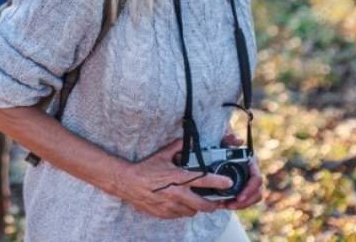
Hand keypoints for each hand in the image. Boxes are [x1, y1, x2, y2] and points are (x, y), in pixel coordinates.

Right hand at [110, 139, 233, 219]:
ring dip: (196, 208)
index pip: (204, 180)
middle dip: (213, 204)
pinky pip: (180, 216)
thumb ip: (177, 147)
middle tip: (216, 201)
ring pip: (192, 212)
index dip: (219, 182)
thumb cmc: (145, 168)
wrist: (127, 183)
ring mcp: (171, 206)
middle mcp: (177, 194)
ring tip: (195, 201)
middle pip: (204, 205)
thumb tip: (187, 140)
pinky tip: (180, 204)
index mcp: (178, 178)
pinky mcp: (164, 214)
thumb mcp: (162, 155)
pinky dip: (183, 211)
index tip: (228, 183)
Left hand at [217, 131, 263, 209]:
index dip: (250, 189)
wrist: (220, 149)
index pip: (257, 179)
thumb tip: (238, 140)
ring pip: (253, 198)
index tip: (239, 197)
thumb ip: (230, 139)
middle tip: (230, 205)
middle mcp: (254, 173)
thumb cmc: (224, 144)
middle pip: (257, 192)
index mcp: (252, 163)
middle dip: (245, 202)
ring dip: (241, 205)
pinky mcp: (245, 188)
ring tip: (226, 206)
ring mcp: (250, 182)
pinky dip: (238, 204)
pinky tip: (225, 205)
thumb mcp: (225, 140)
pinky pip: (246, 200)